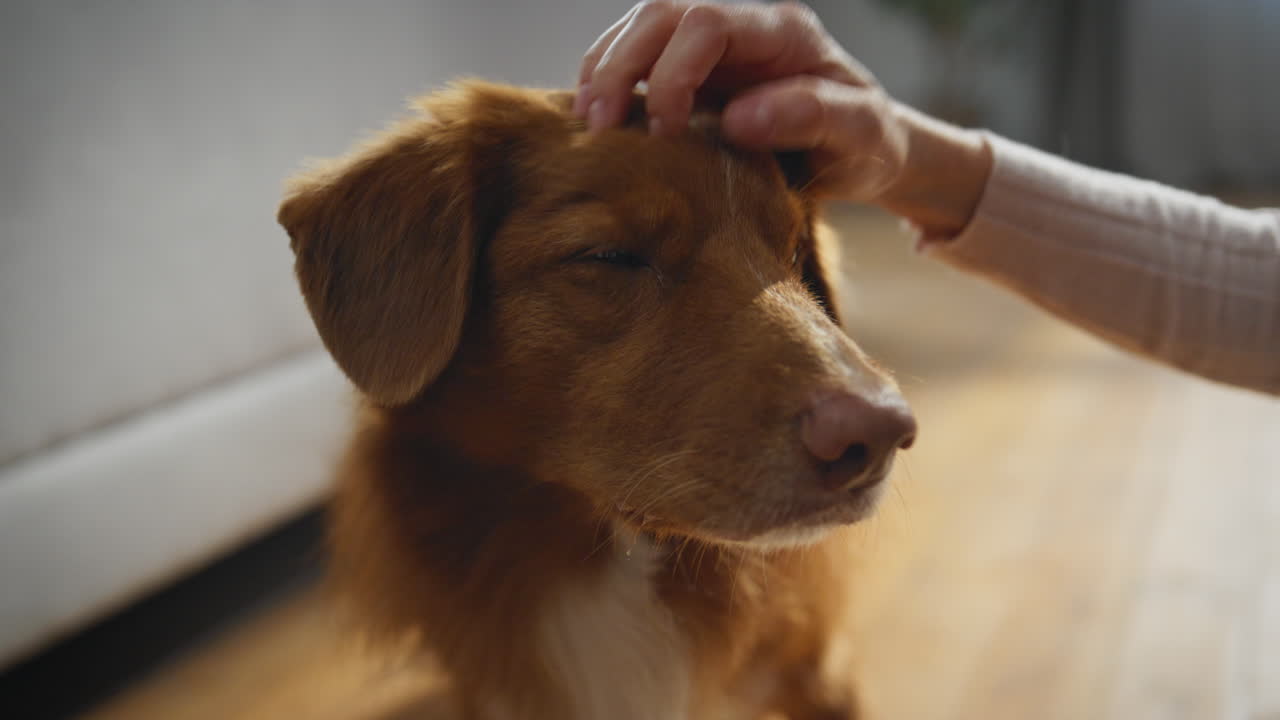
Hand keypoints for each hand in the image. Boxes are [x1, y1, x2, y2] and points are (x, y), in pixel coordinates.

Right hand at [575, 1, 991, 234]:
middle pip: (660, 14)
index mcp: (783, 32)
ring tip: (586, 122)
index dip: (672, 72)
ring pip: (638, 28)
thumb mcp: (862, 138)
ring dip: (603, 70)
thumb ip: (814, 118)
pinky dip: (606, 80)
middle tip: (599, 127)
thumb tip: (740, 117)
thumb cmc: (866, 145)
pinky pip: (636, 55)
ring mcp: (715, 45)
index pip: (707, 23)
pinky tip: (594, 116)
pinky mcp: (693, 69)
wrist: (863, 151)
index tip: (666, 133)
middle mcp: (743, 26)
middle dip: (620, 66)